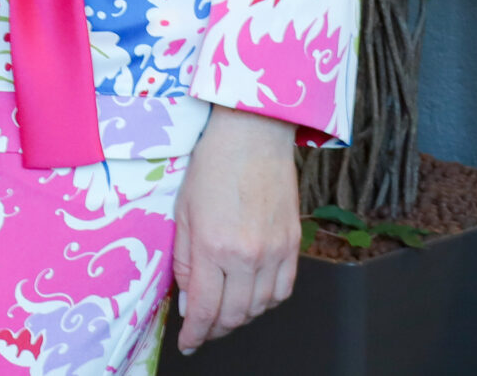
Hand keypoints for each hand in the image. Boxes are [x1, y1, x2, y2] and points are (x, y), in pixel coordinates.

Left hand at [172, 106, 300, 351]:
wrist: (253, 134)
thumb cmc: (212, 165)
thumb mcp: (183, 212)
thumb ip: (184, 261)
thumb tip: (188, 300)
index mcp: (213, 247)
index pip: (205, 308)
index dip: (195, 333)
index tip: (188, 343)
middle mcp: (247, 256)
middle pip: (234, 315)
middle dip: (215, 328)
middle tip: (203, 327)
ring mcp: (275, 251)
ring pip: (260, 307)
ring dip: (240, 317)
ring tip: (224, 311)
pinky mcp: (293, 244)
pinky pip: (283, 290)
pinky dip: (266, 301)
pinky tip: (252, 295)